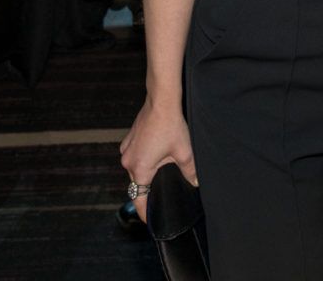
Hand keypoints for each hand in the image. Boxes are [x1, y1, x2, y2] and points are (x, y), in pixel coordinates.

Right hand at [120, 97, 196, 223]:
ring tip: (162, 168)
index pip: (139, 199)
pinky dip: (144, 157)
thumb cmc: (171, 126)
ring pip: (136, 167)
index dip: (145, 211)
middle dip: (150, 186)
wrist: (161, 101)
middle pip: (138, 182)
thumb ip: (190, 171)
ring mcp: (127, 149)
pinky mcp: (129, 138)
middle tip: (163, 191)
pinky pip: (135, 154)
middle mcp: (128, 161)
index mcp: (140, 169)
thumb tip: (196, 183)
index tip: (151, 220)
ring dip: (147, 170)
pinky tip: (157, 151)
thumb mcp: (184, 152)